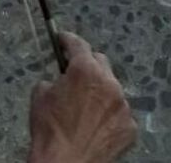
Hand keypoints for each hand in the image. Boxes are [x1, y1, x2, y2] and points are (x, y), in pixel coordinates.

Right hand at [27, 31, 135, 162]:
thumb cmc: (50, 130)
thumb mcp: (40, 94)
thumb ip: (54, 78)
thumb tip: (60, 79)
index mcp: (85, 70)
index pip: (78, 44)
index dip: (68, 39)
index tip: (62, 40)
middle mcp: (109, 83)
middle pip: (100, 62)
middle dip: (87, 64)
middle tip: (75, 74)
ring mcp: (123, 106)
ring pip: (112, 88)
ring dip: (100, 90)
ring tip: (87, 105)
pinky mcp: (130, 127)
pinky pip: (120, 112)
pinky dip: (109, 113)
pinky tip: (97, 124)